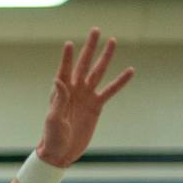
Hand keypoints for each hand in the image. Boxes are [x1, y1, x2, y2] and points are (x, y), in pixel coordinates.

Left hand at [36, 28, 134, 167]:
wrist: (61, 152)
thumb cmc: (52, 136)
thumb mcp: (53, 119)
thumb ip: (58, 100)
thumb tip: (59, 81)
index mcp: (60, 92)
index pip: (64, 70)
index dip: (67, 58)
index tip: (69, 44)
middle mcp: (74, 90)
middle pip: (84, 64)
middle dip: (90, 48)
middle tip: (96, 30)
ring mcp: (86, 96)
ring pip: (98, 72)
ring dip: (105, 57)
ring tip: (113, 41)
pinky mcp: (96, 106)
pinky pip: (110, 91)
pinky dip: (120, 82)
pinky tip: (130, 71)